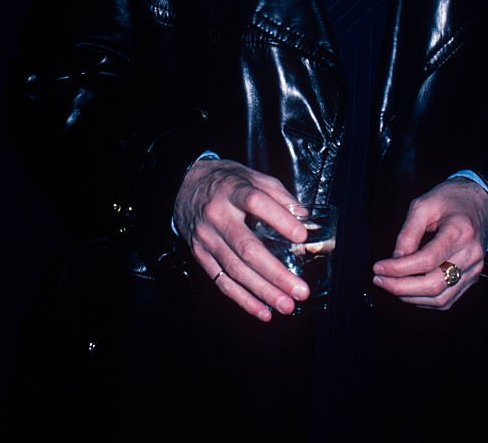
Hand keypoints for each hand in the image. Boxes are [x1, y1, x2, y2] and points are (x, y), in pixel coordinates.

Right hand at [173, 158, 310, 320]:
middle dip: (275, 273)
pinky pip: (221, 281)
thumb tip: (304, 217)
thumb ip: (278, 194)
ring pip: (235, 270)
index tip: (301, 235)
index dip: (279, 219)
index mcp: (232, 191)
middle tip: (300, 290)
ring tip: (287, 305)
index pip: (256, 203)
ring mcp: (206, 238)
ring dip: (263, 292)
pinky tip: (262, 311)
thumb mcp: (252, 176)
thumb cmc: (225, 181)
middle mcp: (217, 215)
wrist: (184, 184)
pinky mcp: (199, 254)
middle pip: (246, 247)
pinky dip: (242, 299)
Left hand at [371, 178, 487, 308]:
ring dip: (411, 297)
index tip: (378, 268)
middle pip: (434, 284)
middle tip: (379, 280)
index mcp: (460, 231)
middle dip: (401, 287)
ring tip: (391, 285)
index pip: (427, 260)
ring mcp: (474, 268)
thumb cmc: (450, 199)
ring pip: (441, 298)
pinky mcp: (472, 277)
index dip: (399, 268)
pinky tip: (409, 290)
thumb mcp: (423, 206)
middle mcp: (471, 254)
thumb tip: (395, 260)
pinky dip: (425, 300)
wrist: (479, 201)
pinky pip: (447, 299)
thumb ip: (408, 233)